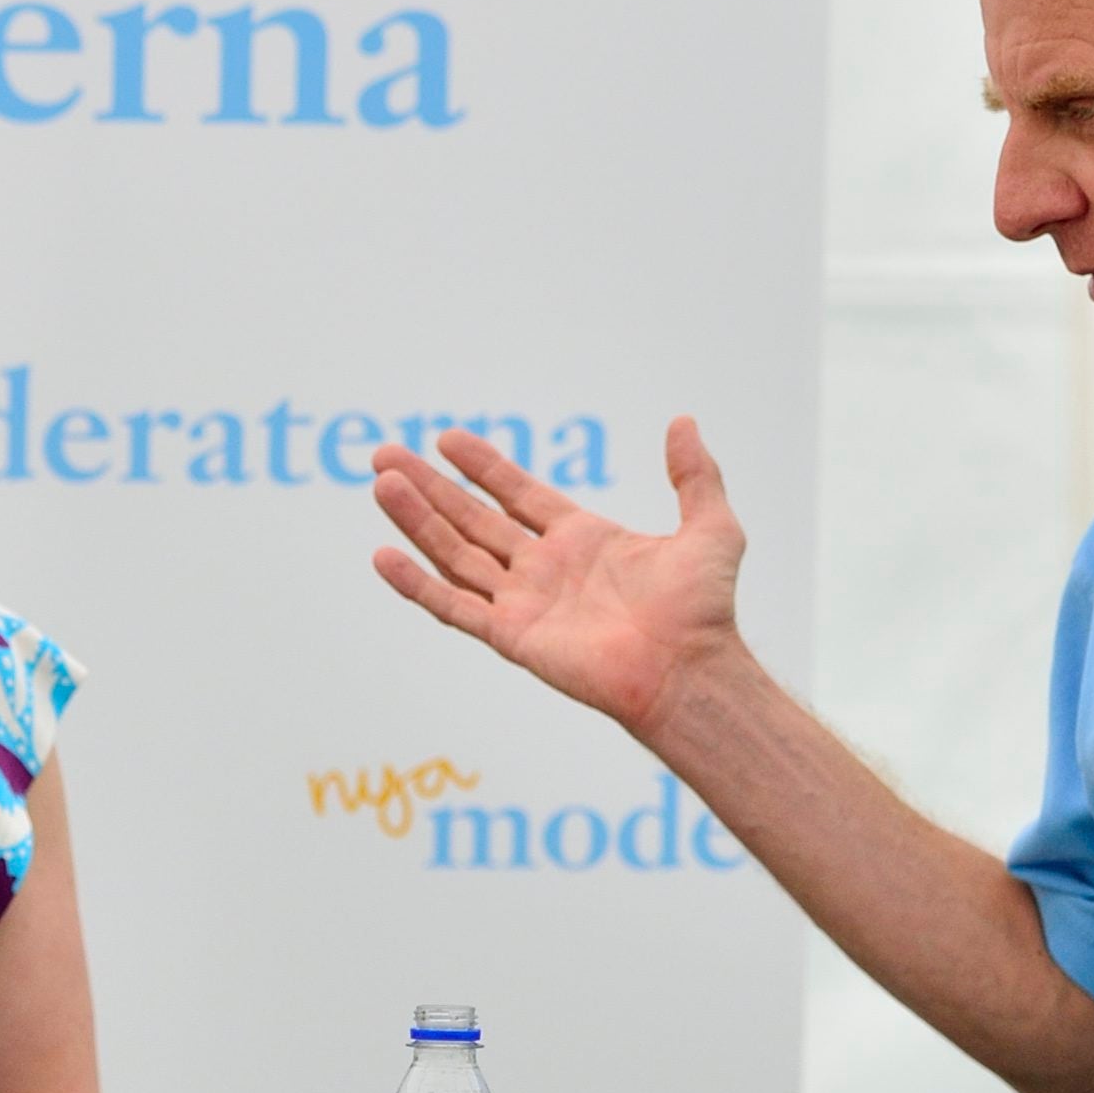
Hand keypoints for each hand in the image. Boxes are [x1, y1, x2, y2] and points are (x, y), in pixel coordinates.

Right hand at [372, 418, 748, 742]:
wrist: (690, 670)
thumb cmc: (704, 610)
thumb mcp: (711, 528)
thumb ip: (694, 476)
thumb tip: (683, 422)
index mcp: (580, 539)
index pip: (516, 494)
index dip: (481, 466)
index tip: (445, 438)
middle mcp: (543, 568)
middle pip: (472, 519)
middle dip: (429, 486)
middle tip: (385, 453)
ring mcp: (523, 603)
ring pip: (455, 554)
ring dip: (416, 521)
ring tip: (382, 484)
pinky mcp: (511, 636)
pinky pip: (453, 607)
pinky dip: (416, 584)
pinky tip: (384, 556)